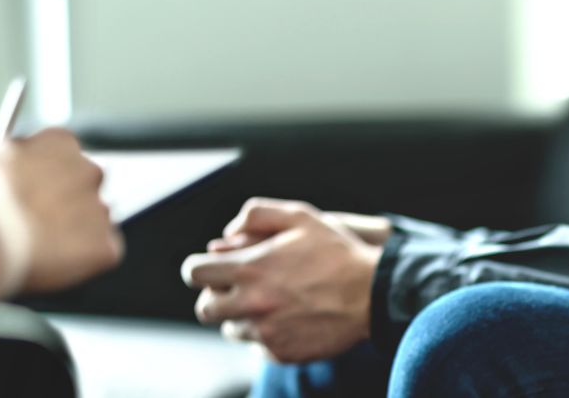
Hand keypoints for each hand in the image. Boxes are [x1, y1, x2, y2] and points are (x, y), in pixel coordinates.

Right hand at [0, 128, 122, 292]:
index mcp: (59, 142)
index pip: (62, 158)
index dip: (41, 180)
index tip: (24, 195)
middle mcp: (89, 171)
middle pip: (82, 192)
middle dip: (60, 208)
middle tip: (28, 228)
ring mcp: (100, 211)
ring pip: (92, 225)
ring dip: (69, 236)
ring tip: (31, 250)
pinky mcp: (104, 248)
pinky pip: (97, 257)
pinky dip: (78, 265)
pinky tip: (47, 265)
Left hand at [181, 199, 383, 363]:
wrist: (373, 294)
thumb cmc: (338, 252)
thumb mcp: (301, 217)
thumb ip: (257, 215)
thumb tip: (227, 233)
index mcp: (250, 268)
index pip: (195, 273)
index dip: (200, 268)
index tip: (213, 268)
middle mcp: (251, 303)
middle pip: (205, 308)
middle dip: (217, 296)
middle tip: (239, 288)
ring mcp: (265, 332)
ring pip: (231, 329)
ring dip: (243, 316)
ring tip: (273, 302)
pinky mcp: (281, 352)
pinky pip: (258, 347)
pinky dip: (268, 334)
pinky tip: (291, 319)